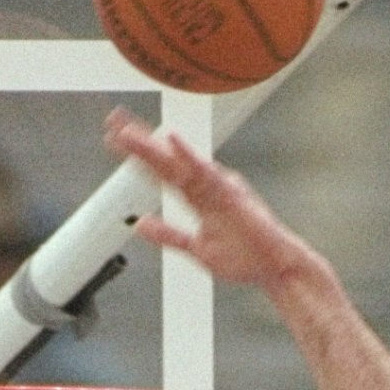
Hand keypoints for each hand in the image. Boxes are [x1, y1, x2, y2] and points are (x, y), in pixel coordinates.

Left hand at [105, 109, 318, 294]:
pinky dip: (189, 155)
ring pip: (178, 164)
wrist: (277, 269)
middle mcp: (205, 185)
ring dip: (152, 147)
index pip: (161, 172)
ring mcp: (217, 187)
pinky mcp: (231, 194)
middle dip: (139, 142)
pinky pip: (206, 173)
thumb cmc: (243, 259)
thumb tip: (139, 223)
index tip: (112, 139)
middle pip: (165, 161)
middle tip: (112, 120)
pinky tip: (171, 138)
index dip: (137, 156)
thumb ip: (169, 235)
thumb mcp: (196, 249)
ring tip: (126, 132)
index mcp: (197, 196)